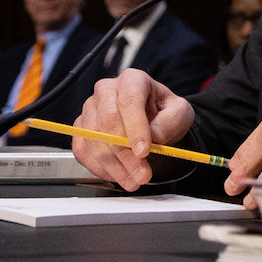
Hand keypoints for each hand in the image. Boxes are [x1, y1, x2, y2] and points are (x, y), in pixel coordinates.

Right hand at [73, 69, 193, 190]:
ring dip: (114, 166)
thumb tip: (153, 136)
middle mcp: (106, 90)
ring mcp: (90, 109)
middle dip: (125, 154)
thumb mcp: (180, 113)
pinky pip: (83, 151)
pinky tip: (118, 175)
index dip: (135, 127)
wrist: (153, 121)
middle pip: (108, 121)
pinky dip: (99, 168)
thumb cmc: (164, 113)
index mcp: (132, 80)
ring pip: (94, 139)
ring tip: (133, 180)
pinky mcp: (82, 129)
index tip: (144, 151)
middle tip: (141, 174)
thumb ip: (171, 122)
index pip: (129, 101)